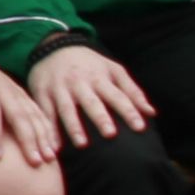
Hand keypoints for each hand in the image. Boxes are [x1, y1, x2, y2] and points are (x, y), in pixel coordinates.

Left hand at [0, 48, 57, 165]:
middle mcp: (3, 88)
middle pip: (19, 114)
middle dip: (28, 139)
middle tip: (34, 163)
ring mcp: (15, 90)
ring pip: (33, 114)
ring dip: (42, 136)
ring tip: (48, 158)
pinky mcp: (21, 94)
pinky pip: (38, 112)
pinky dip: (47, 128)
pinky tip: (52, 146)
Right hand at [23, 43, 150, 147]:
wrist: (52, 47)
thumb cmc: (89, 64)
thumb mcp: (112, 70)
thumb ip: (132, 91)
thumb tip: (152, 113)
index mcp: (98, 77)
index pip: (117, 95)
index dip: (129, 111)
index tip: (140, 127)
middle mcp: (79, 83)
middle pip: (91, 102)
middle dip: (100, 117)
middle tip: (110, 134)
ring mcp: (59, 88)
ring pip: (66, 109)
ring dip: (74, 127)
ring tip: (82, 144)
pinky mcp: (42, 94)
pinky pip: (46, 113)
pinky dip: (49, 130)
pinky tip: (55, 148)